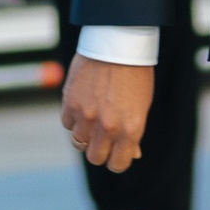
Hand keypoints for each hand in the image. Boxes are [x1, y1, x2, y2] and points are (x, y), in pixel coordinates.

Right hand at [60, 56, 153, 170]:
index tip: (116, 153)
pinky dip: (73, 118)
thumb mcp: (142, 105)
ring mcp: (86, 116)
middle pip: (95, 158)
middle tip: (103, 136)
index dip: (116, 161)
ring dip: (85, 133)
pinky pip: (67, 124)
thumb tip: (131, 154)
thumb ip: (133, 132)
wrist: (117, 44)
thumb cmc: (134, 74)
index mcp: (130, 129)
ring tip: (93, 115)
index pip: (118, 165)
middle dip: (99, 150)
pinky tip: (84, 102)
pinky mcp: (70, 104)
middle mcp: (108, 127)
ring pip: (78, 142)